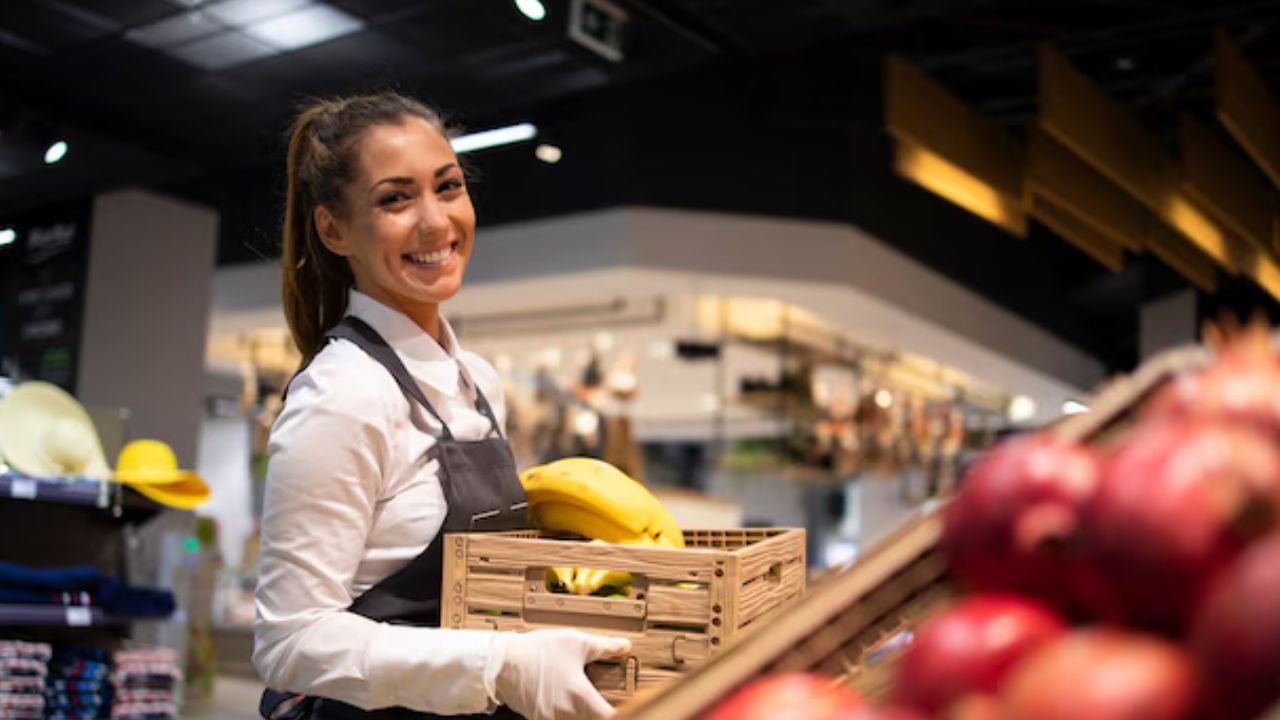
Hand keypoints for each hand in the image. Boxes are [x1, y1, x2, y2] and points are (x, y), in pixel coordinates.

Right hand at [494, 629, 630, 719]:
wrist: (501, 662)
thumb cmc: (538, 651)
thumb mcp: (575, 642)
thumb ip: (604, 646)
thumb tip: (625, 646)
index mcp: (580, 697)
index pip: (610, 718)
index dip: (622, 714)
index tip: (628, 708)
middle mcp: (567, 714)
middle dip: (601, 713)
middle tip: (606, 702)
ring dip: (584, 714)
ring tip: (583, 699)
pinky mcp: (538, 719)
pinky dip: (567, 714)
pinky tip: (566, 701)